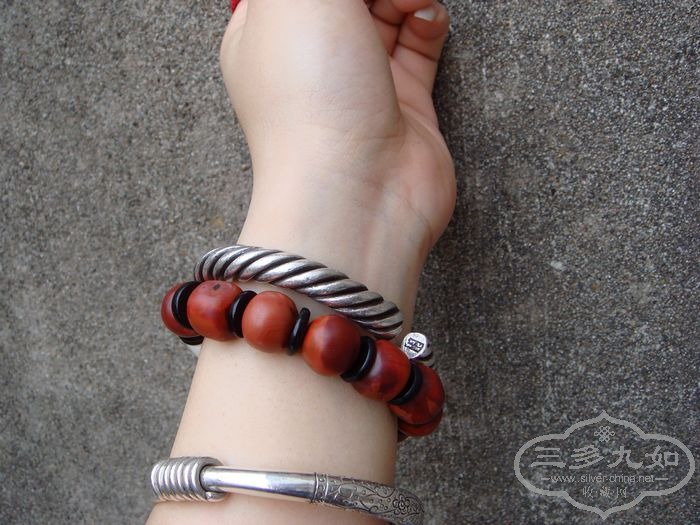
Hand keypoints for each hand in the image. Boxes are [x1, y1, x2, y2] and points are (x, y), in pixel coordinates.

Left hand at [220, 0, 453, 324]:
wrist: (358, 194)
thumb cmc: (310, 100)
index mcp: (266, 29)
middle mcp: (311, 53)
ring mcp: (359, 76)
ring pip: (388, 2)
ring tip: (406, 2)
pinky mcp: (405, 98)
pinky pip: (420, 35)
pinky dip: (426, 17)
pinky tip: (424, 20)